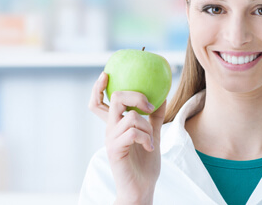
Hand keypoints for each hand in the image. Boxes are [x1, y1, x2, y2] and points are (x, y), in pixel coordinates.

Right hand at [89, 72, 166, 203]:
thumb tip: (163, 97)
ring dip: (148, 127)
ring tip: (151, 141)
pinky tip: (149, 148)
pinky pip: (133, 132)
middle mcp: (109, 130)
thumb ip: (156, 118)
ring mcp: (111, 139)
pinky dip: (146, 138)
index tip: (106, 74)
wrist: (142, 188)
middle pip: (114, 99)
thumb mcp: (153, 136)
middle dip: (135, 96)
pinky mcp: (115, 150)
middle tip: (150, 107)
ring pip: (130, 116)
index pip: (98, 103)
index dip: (98, 87)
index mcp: (115, 125)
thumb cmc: (145, 164)